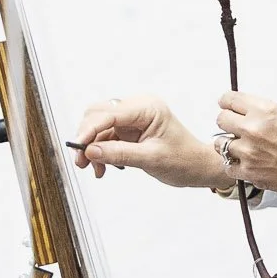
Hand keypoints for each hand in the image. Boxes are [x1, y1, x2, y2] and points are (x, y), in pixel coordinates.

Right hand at [72, 95, 220, 188]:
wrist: (197, 167)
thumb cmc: (184, 159)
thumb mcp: (151, 159)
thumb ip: (119, 154)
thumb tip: (90, 151)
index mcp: (148, 108)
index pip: (110, 113)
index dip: (90, 128)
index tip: (78, 146)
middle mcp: (138, 108)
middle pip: (98, 115)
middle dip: (87, 138)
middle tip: (81, 161)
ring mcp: (132, 119)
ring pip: (98, 127)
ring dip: (92, 148)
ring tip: (95, 169)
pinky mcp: (128, 130)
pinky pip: (105, 137)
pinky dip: (100, 152)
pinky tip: (102, 168)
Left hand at [215, 91, 276, 205]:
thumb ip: (264, 113)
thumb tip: (245, 112)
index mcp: (265, 110)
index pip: (229, 99)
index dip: (228, 103)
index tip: (229, 107)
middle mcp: (254, 128)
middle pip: (221, 119)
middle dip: (228, 123)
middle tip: (238, 129)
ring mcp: (249, 152)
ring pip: (220, 144)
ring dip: (229, 145)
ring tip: (243, 148)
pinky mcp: (249, 172)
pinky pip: (228, 166)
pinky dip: (236, 165)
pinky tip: (248, 163)